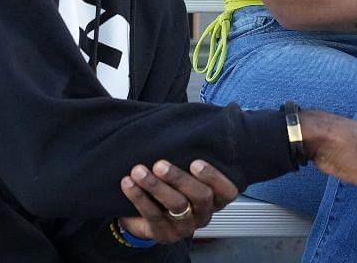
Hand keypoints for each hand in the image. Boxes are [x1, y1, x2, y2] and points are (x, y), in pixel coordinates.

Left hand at [118, 159, 238, 244]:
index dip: (215, 177)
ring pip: (177, 205)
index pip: (228, 191)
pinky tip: (128, 183)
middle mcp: (203, 213)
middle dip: (180, 178)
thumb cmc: (169, 186)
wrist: (144, 216)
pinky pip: (153, 215)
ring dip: (156, 186)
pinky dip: (139, 197)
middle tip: (160, 164)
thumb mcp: (183, 171)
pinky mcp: (164, 234)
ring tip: (138, 171)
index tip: (196, 162)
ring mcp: (185, 226)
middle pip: (201, 197)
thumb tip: (183, 122)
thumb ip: (188, 155)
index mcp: (214, 197)